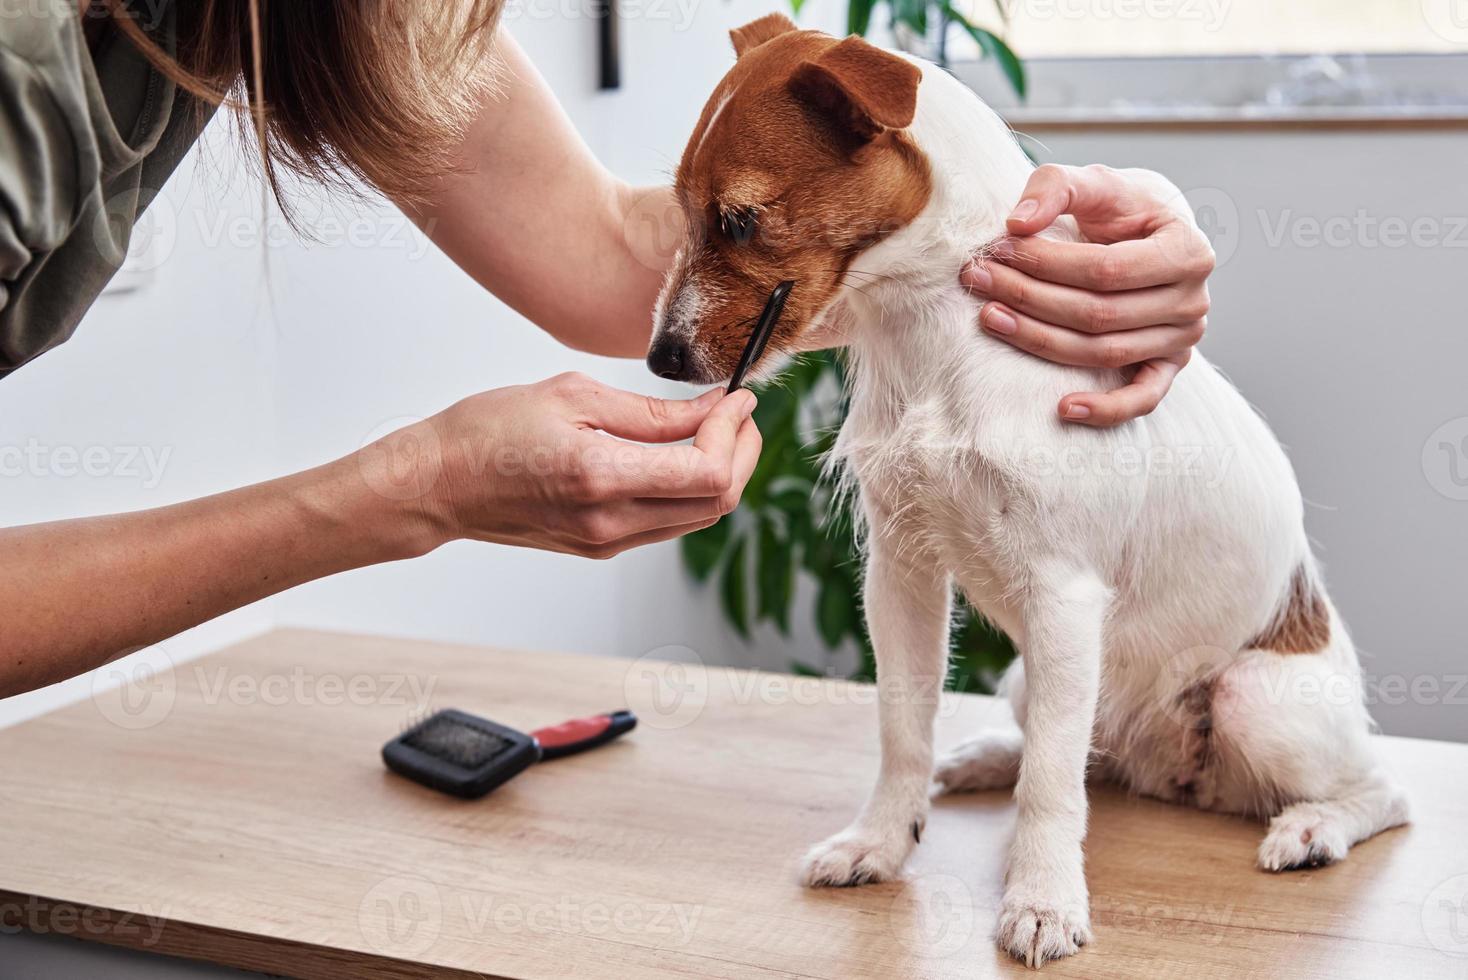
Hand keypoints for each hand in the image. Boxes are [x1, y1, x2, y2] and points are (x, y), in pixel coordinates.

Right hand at [358, 373, 759, 558]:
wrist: (437, 484)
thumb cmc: (488, 430)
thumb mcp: (571, 396)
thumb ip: (651, 411)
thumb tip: (712, 408)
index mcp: (601, 476)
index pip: (707, 471)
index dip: (736, 432)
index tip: (738, 398)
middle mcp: (610, 521)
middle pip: (716, 502)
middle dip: (742, 452)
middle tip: (738, 413)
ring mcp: (607, 541)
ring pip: (699, 518)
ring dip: (723, 473)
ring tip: (717, 429)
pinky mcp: (602, 547)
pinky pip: (670, 524)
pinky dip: (691, 490)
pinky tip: (683, 454)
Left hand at [961, 164, 1214, 425]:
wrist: (1147, 236)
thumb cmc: (1120, 210)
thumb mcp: (1095, 183)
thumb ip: (1057, 187)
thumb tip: (1018, 223)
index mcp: (1187, 250)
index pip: (1107, 268)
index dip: (1047, 262)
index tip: (997, 249)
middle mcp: (1192, 301)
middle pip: (1099, 313)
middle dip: (1030, 297)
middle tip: (978, 278)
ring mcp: (1183, 340)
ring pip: (1103, 353)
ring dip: (1040, 340)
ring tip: (990, 316)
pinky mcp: (1168, 369)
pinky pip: (1141, 399)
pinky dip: (1105, 409)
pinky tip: (1063, 408)